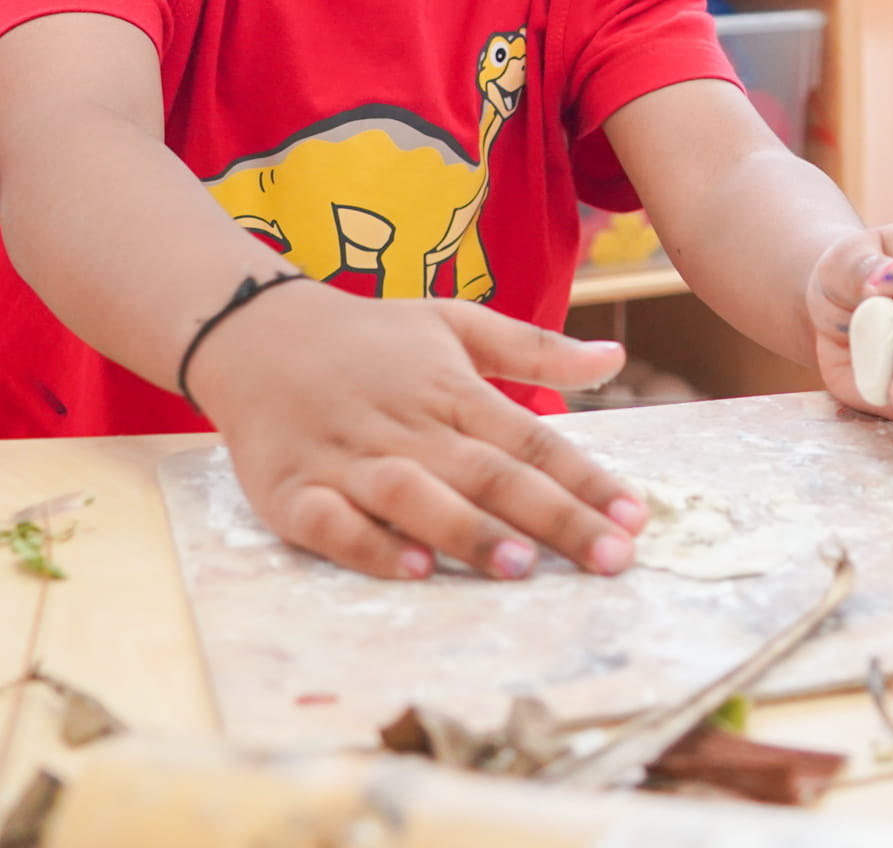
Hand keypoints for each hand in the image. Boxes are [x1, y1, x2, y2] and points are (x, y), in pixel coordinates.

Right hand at [193, 282, 648, 580]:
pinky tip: (414, 571)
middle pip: (491, 475)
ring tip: (521, 567)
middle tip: (610, 559)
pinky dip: (371, 547)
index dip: (588, 479)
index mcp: (453, 390)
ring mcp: (349, 459)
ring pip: (416, 498)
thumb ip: (535, 348)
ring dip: (469, 532)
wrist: (254, 330)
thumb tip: (616, 360)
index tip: (637, 518)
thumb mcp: (455, 322)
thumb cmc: (370, 337)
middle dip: (555, 518)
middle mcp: (408, 426)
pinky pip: (333, 525)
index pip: (534, 440)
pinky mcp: (294, 490)